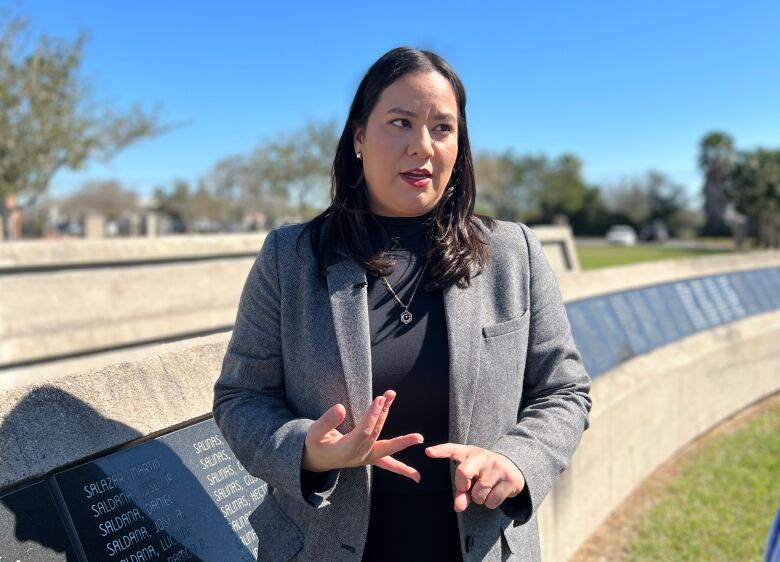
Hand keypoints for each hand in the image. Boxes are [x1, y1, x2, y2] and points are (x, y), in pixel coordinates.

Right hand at [302, 390, 423, 482]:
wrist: (315, 461)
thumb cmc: (314, 444)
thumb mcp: (313, 433)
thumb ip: (326, 421)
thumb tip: (340, 408)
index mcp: (345, 450)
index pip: (364, 431)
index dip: (372, 415)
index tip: (379, 399)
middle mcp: (358, 456)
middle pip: (375, 433)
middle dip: (383, 413)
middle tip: (390, 395)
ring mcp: (365, 459)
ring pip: (386, 446)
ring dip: (402, 440)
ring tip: (420, 438)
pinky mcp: (369, 459)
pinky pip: (388, 465)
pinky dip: (402, 470)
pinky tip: (417, 477)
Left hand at [425, 444, 524, 511]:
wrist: (514, 468)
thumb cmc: (484, 472)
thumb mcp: (472, 476)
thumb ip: (461, 491)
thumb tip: (459, 507)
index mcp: (469, 453)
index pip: (452, 449)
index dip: (440, 450)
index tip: (427, 452)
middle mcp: (483, 456)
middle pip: (463, 473)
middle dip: (463, 486)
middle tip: (470, 486)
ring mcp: (497, 466)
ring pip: (478, 493)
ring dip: (480, 498)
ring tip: (487, 487)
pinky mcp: (509, 479)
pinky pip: (491, 501)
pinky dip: (491, 503)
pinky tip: (496, 492)